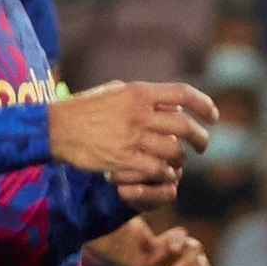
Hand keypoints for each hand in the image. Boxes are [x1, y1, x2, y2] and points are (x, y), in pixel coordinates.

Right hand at [52, 81, 214, 193]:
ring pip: (174, 150)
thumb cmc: (81, 109)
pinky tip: (165, 174)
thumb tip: (165, 99)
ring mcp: (132, 137)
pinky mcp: (123, 158)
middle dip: (201, 138)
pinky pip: (157, 168)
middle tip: (203, 146)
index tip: (213, 116)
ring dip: (181, 158)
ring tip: (179, 161)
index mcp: (138, 92)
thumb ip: (139, 95)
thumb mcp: (111, 91)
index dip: (204, 104)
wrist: (52, 128)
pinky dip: (166, 173)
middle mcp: (139, 113)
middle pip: (185, 126)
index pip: (183, 94)